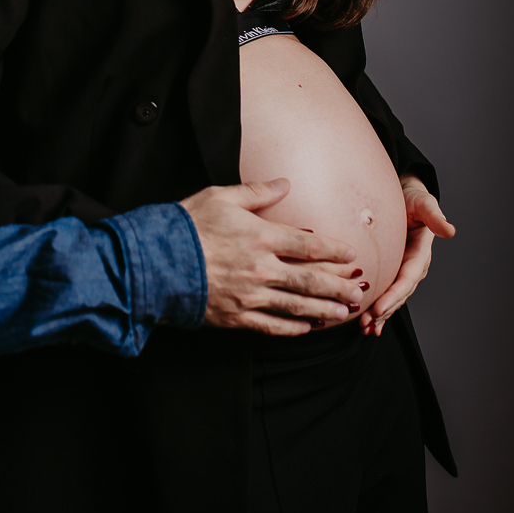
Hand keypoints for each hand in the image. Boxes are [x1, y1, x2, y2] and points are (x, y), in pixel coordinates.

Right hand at [180, 179, 361, 335]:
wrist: (153, 262)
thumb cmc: (186, 224)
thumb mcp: (219, 197)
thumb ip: (256, 193)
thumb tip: (285, 184)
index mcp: (260, 236)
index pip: (309, 245)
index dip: (334, 251)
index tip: (352, 254)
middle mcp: (261, 269)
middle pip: (310, 280)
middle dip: (339, 285)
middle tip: (360, 290)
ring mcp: (249, 296)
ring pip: (297, 306)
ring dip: (325, 309)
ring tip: (344, 312)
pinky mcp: (235, 316)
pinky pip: (271, 326)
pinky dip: (292, 329)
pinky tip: (307, 328)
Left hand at [359, 174, 455, 336]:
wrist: (405, 197)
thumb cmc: (414, 199)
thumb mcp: (423, 204)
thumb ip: (433, 216)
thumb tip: (449, 230)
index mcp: (419, 254)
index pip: (406, 279)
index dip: (394, 295)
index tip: (379, 308)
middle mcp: (411, 267)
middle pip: (398, 294)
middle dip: (384, 310)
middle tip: (367, 323)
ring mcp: (401, 271)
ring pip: (391, 297)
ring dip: (379, 314)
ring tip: (365, 328)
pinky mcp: (391, 270)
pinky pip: (385, 292)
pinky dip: (378, 310)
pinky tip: (368, 325)